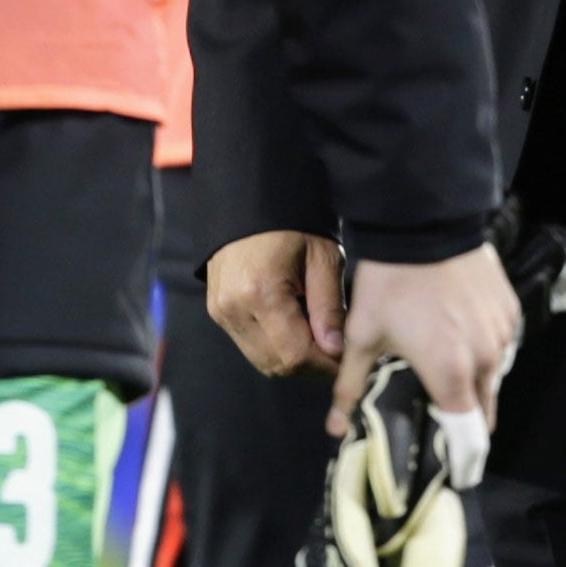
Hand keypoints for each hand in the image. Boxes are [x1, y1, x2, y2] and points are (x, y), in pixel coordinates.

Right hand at [207, 230, 342, 378]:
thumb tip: (336, 350)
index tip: (347, 361)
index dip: (325, 366)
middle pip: (277, 364)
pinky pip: (250, 345)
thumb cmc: (292, 221)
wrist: (248, 199)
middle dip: (311, 366)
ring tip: (319, 340)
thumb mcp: (322, 257)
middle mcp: (233, 308)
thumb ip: (329, 307)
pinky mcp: (218, 310)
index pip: (295, 355)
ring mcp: (221, 311)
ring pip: (262, 360)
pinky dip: (276, 346)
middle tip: (337, 353)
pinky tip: (296, 328)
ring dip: (293, 359)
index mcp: (260, 292)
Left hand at [339, 243, 521, 472]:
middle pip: (483, 408)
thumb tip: (335, 427)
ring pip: (494, 374)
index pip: (467, 434)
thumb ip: (352, 388)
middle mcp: (485, 359)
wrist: (424, 225)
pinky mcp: (510, 310)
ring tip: (446, 367)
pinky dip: (483, 348)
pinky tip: (459, 334)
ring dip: (474, 380)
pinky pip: (501, 343)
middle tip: (441, 417)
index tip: (455, 470)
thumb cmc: (390, 284)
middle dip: (465, 420)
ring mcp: (502, 333)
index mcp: (450, 374)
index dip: (462, 456)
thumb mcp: (363, 336)